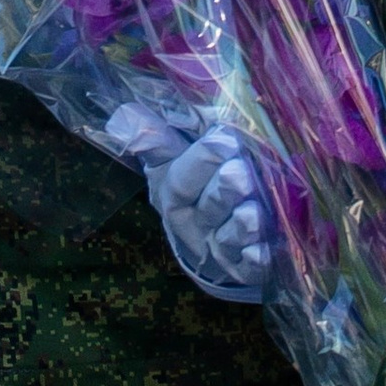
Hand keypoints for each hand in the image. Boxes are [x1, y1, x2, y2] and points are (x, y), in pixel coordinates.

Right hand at [146, 127, 274, 303]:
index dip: (202, 160)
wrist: (209, 241)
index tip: (225, 137)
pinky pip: (250, 268)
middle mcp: (195, 224)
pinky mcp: (245, 268)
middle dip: (223, 190)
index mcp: (173, 194)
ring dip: (241, 225)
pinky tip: (263, 250)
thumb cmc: (194, 187)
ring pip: (230, 237)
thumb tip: (122, 117)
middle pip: (209, 207)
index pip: (181, 179)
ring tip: (254, 210)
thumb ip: (156, 140)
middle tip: (240, 171)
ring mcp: (220, 249)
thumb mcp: (172, 161)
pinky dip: (256, 260)